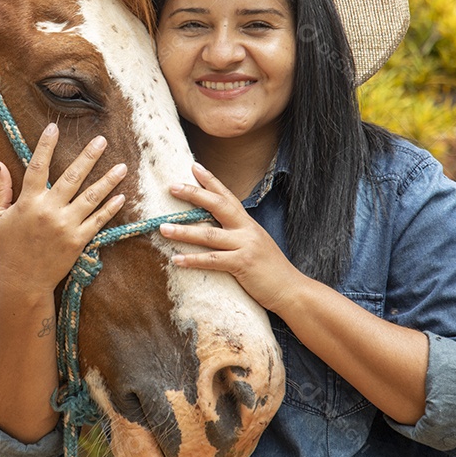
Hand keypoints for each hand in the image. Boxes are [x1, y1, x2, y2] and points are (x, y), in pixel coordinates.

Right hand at [0, 123, 126, 298]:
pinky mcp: (78, 240)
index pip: (37, 167)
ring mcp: (66, 226)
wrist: (22, 280)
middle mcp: (49, 211)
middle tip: (102, 140)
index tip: (53, 127)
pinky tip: (122, 196)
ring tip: (122, 166)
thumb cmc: (8, 247)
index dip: (45, 146)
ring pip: (91, 197)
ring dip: (108, 180)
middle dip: (88, 157)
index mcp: (28, 202)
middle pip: (72, 177)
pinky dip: (111, 209)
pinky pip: (98, 221)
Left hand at [159, 162, 301, 312]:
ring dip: (183, 231)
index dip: (211, 180)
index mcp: (248, 223)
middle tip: (172, 187)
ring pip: (209, 234)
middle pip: (217, 205)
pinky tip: (176, 259)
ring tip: (163, 228)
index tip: (193, 166)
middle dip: (194, 194)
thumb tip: (214, 228)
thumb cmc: (270, 269)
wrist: (292, 290)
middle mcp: (247, 229)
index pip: (227, 196)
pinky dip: (193, 259)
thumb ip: (237, 234)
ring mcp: (245, 246)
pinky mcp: (242, 264)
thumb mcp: (255, 244)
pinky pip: (212, 260)